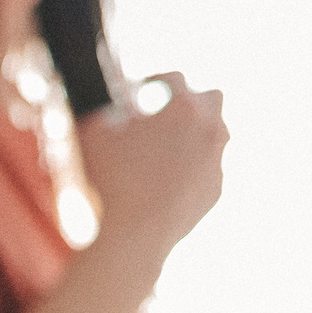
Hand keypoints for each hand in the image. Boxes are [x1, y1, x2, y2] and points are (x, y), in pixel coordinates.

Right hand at [73, 70, 226, 287]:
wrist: (136, 234)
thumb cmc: (113, 179)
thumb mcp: (94, 132)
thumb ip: (102, 106)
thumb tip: (103, 97)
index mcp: (184, 107)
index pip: (174, 78)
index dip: (152, 80)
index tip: (138, 91)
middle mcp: (210, 129)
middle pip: (212, 97)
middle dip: (190, 99)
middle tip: (163, 113)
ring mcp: (216, 161)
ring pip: (216, 134)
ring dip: (194, 134)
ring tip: (164, 146)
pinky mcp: (215, 189)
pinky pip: (208, 168)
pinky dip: (191, 167)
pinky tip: (165, 178)